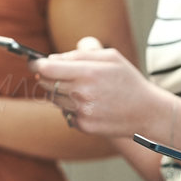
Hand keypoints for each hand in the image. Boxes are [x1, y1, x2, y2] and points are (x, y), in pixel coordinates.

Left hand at [30, 36, 154, 134]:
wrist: (147, 112)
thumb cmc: (128, 80)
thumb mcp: (110, 57)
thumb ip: (80, 54)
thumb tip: (53, 58)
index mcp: (88, 73)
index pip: (47, 68)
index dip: (36, 63)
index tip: (33, 61)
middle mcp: (82, 94)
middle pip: (46, 83)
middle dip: (47, 76)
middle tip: (56, 73)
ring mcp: (82, 112)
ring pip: (54, 99)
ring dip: (60, 92)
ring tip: (80, 88)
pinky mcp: (84, 126)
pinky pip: (66, 113)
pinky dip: (71, 107)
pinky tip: (88, 104)